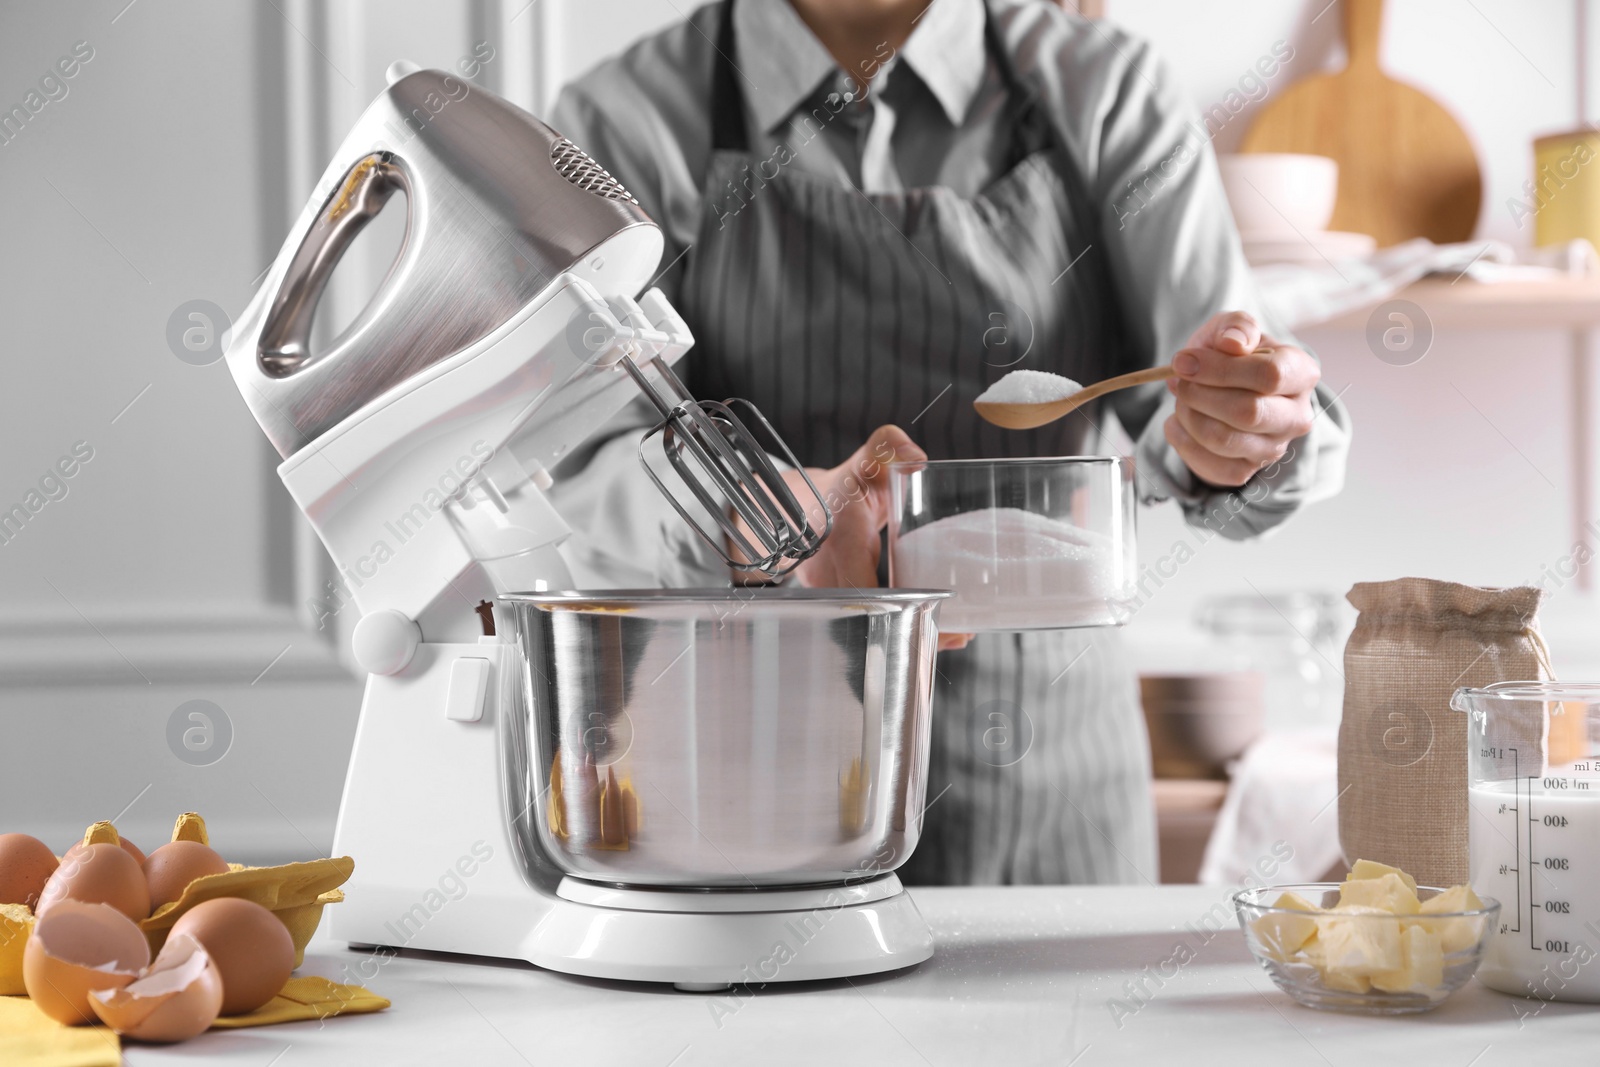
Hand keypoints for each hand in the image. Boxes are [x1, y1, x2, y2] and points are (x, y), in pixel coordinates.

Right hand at [729, 424, 972, 650]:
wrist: (800, 510)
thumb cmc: (838, 488)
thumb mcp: (863, 461)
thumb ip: (886, 446)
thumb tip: (916, 457)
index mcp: (840, 539)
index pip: (861, 579)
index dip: (893, 600)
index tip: (930, 607)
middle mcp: (831, 573)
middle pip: (872, 612)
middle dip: (914, 626)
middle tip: (959, 634)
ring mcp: (831, 593)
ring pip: (869, 623)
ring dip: (910, 632)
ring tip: (955, 636)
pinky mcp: (839, 603)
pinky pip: (869, 621)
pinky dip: (900, 628)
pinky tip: (932, 629)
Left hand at [1164, 311, 1319, 486]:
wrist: (1222, 388)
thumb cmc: (1230, 355)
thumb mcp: (1232, 328)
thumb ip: (1235, 326)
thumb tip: (1233, 342)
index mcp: (1301, 374)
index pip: (1269, 376)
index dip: (1219, 369)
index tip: (1183, 361)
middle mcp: (1296, 416)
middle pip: (1247, 412)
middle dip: (1199, 395)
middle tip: (1178, 382)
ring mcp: (1274, 448)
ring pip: (1223, 440)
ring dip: (1188, 416)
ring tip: (1181, 399)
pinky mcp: (1247, 469)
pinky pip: (1210, 465)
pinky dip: (1183, 442)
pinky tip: (1178, 422)